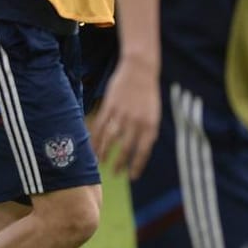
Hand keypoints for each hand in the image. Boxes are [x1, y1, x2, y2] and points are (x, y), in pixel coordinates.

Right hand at [92, 57, 160, 179]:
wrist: (140, 70)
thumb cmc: (147, 94)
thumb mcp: (153, 113)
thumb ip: (147, 131)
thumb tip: (140, 149)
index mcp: (151, 124)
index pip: (144, 151)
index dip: (137, 165)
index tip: (132, 176)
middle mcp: (137, 121)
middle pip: (126, 148)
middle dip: (119, 163)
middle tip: (114, 174)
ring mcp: (122, 113)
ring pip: (110, 139)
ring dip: (105, 152)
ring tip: (101, 162)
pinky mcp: (110, 106)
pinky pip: (100, 126)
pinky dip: (96, 139)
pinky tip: (93, 147)